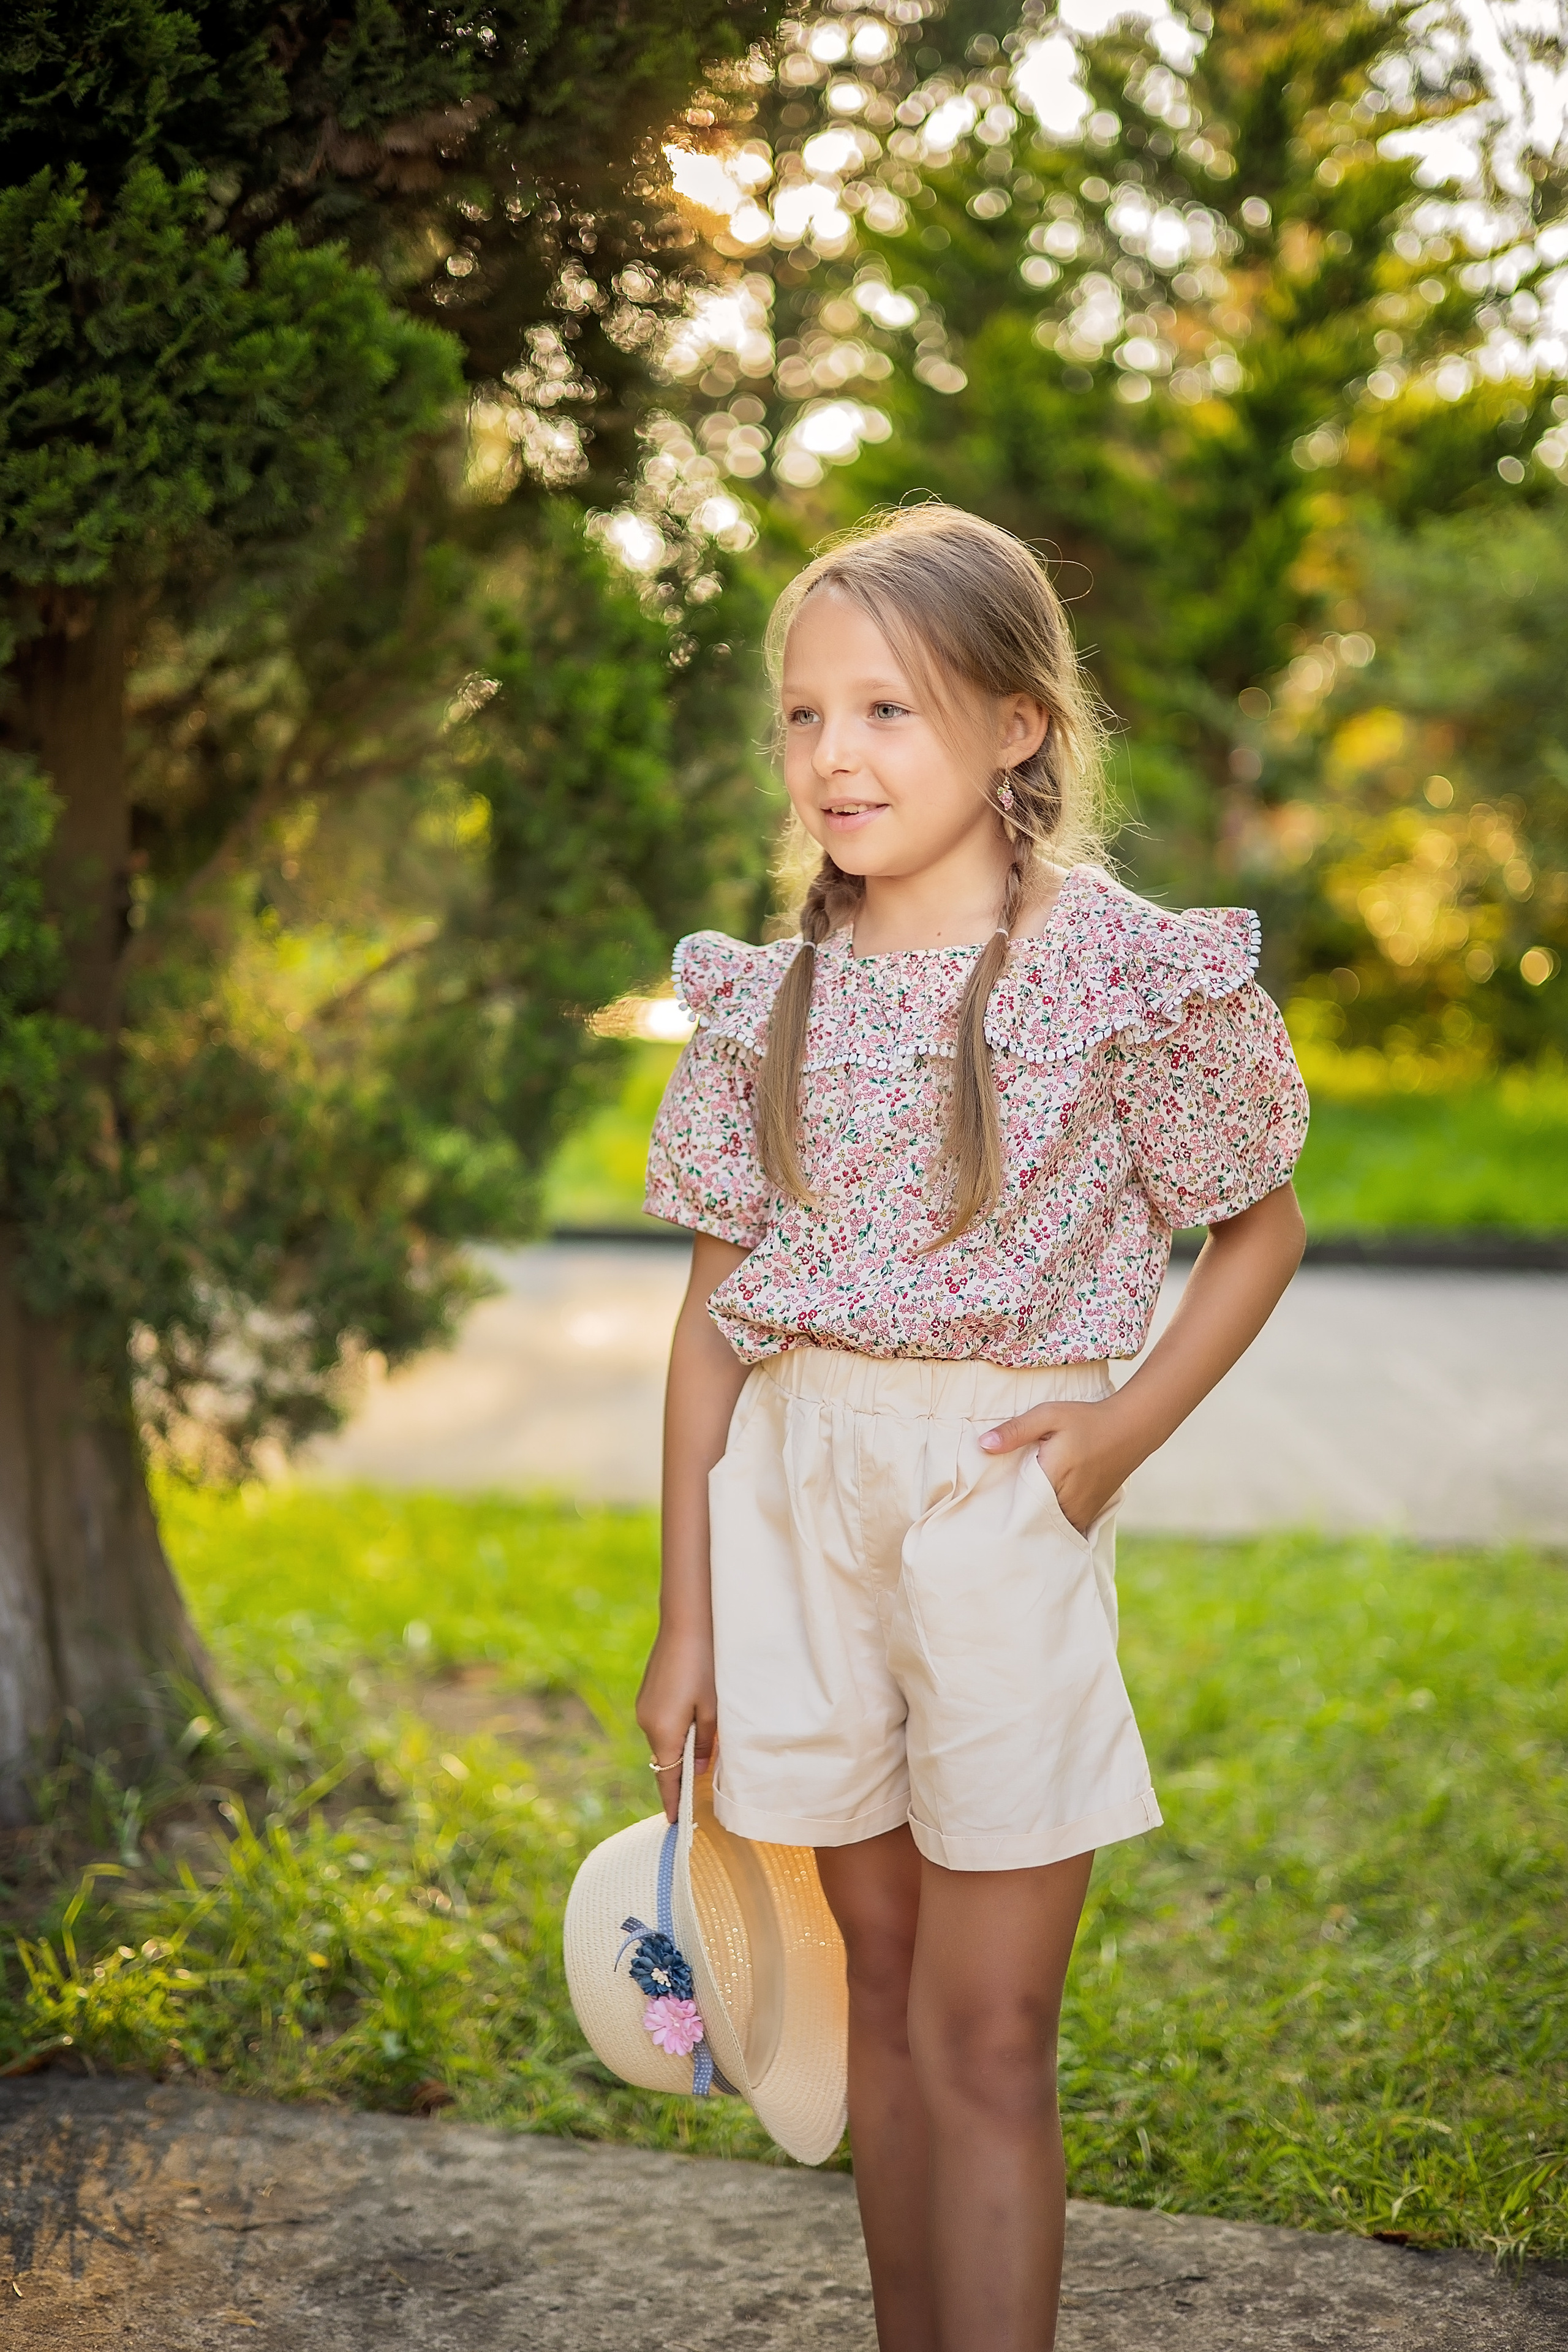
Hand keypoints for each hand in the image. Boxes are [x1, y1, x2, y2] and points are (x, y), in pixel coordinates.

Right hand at [635, 1628, 716, 1821]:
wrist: (686, 1623)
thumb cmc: (705, 1666)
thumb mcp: (713, 1710)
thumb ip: (704, 1744)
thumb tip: (699, 1770)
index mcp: (663, 1731)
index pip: (666, 1778)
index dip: (672, 1802)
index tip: (675, 1824)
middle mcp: (646, 1722)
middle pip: (664, 1759)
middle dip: (680, 1774)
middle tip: (699, 1791)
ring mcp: (643, 1706)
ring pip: (663, 1739)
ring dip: (680, 1748)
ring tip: (704, 1751)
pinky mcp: (647, 1693)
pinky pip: (660, 1722)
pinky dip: (675, 1729)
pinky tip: (693, 1720)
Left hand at [978, 1395, 1140, 1534]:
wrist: (1130, 1428)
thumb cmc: (1086, 1420)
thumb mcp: (1048, 1415)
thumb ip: (1015, 1431)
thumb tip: (982, 1445)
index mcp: (1052, 1478)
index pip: (1017, 1505)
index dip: (1000, 1507)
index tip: (984, 1506)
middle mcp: (1068, 1503)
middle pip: (1031, 1522)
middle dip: (1014, 1519)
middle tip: (993, 1515)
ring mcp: (1081, 1512)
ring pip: (1048, 1530)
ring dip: (1033, 1525)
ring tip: (1014, 1515)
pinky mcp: (1089, 1514)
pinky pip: (1064, 1528)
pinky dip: (1051, 1525)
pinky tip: (1038, 1515)